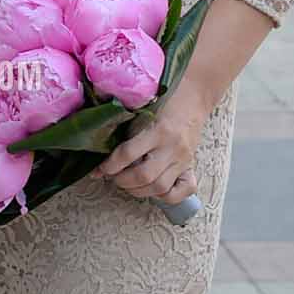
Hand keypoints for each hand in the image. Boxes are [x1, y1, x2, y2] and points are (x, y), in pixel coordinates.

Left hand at [94, 76, 206, 202]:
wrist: (194, 96)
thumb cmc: (165, 101)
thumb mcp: (143, 110)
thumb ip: (126, 129)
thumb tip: (100, 147)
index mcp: (158, 130)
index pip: (128, 154)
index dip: (109, 166)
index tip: (99, 170)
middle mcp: (172, 147)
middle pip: (144, 177)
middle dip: (122, 181)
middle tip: (113, 177)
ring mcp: (183, 159)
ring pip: (160, 188)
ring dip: (138, 191)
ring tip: (128, 184)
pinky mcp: (191, 166)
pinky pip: (183, 192)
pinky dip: (166, 196)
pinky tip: (153, 189)